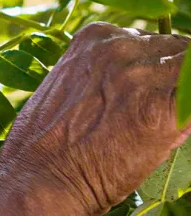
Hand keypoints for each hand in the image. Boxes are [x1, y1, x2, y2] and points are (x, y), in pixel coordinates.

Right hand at [0, 22, 188, 215]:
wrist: (40, 179)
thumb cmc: (49, 145)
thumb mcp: (71, 88)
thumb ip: (108, 74)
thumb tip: (146, 83)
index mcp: (95, 37)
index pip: (155, 40)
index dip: (163, 68)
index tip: (159, 92)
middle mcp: (120, 46)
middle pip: (179, 50)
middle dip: (177, 80)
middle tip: (160, 114)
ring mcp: (142, 75)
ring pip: (190, 72)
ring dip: (184, 98)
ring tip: (160, 125)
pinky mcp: (163, 109)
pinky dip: (188, 117)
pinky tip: (174, 131)